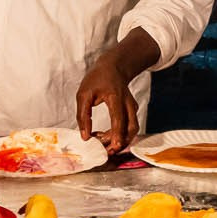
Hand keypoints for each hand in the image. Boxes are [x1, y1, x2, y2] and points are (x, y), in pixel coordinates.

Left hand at [73, 29, 160, 155]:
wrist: (113, 67)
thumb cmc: (97, 79)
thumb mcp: (83, 94)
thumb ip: (83, 115)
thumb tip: (85, 136)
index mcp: (115, 97)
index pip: (119, 119)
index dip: (117, 134)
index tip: (114, 147)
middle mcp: (128, 103)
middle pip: (131, 128)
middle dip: (121, 143)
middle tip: (106, 151)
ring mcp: (132, 107)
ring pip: (133, 129)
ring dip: (121, 140)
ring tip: (103, 144)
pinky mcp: (132, 111)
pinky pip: (129, 126)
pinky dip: (120, 134)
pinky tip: (105, 135)